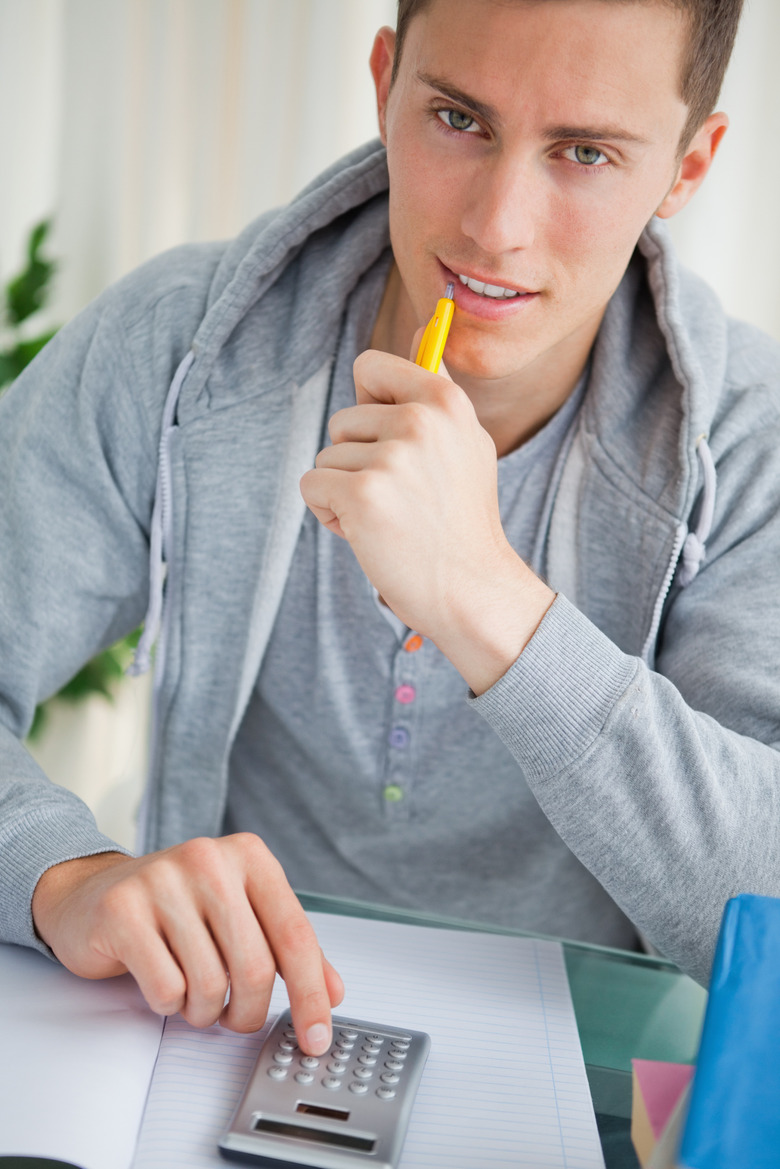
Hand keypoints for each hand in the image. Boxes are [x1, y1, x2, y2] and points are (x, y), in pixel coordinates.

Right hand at [31, 835, 343, 1052]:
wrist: (93, 894)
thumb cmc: (177, 909)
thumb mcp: (240, 915)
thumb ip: (288, 948)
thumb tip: (331, 992)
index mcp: (249, 856)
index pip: (296, 934)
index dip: (310, 994)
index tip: (317, 1037)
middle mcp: (209, 859)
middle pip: (256, 968)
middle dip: (249, 1013)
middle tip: (237, 1018)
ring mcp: (162, 880)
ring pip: (210, 985)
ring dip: (205, 1011)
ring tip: (193, 994)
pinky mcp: (122, 910)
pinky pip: (166, 990)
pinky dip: (169, 1005)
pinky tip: (162, 982)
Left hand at [300, 348, 553, 692]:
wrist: (471, 588)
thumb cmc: (461, 520)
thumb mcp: (466, 442)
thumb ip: (436, 391)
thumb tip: (424, 324)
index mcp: (445, 401)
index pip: (370, 367)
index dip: (368, 405)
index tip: (391, 439)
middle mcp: (419, 421)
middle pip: (342, 420)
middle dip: (357, 460)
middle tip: (401, 498)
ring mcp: (390, 458)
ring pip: (327, 456)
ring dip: (345, 491)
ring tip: (390, 518)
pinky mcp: (361, 495)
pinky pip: (312, 486)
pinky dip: (329, 514)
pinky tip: (369, 533)